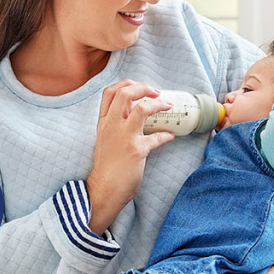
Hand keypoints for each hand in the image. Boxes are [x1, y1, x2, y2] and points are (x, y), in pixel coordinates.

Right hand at [87, 79, 175, 234]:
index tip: (141, 87)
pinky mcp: (136, 150)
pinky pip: (157, 137)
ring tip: (167, 106)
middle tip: (156, 93)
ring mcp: (124, 137)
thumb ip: (116, 124)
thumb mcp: (105, 138)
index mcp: (103, 121)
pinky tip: (170, 135)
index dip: (127, 84)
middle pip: (125, 93)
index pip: (110, 92)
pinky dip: (166, 134)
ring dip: (159, 104)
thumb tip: (135, 113)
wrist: (104, 189)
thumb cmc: (107, 165)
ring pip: (142, 108)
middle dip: (144, 87)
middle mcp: (112, 125)